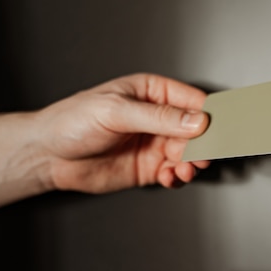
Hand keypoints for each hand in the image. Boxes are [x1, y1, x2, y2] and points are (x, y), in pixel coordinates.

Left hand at [37, 73, 209, 192]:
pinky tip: (171, 177)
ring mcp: (155, 144)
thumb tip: (196, 121)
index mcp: (152, 92)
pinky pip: (175, 173)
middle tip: (203, 154)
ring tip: (185, 168)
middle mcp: (157, 118)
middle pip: (196, 130)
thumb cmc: (72, 122)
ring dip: (192, 163)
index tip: (222, 127)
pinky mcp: (149, 168)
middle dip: (204, 144)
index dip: (209, 114)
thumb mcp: (116, 112)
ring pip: (189, 154)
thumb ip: (159, 118)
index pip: (192, 100)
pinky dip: (178, 178)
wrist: (48, 156)